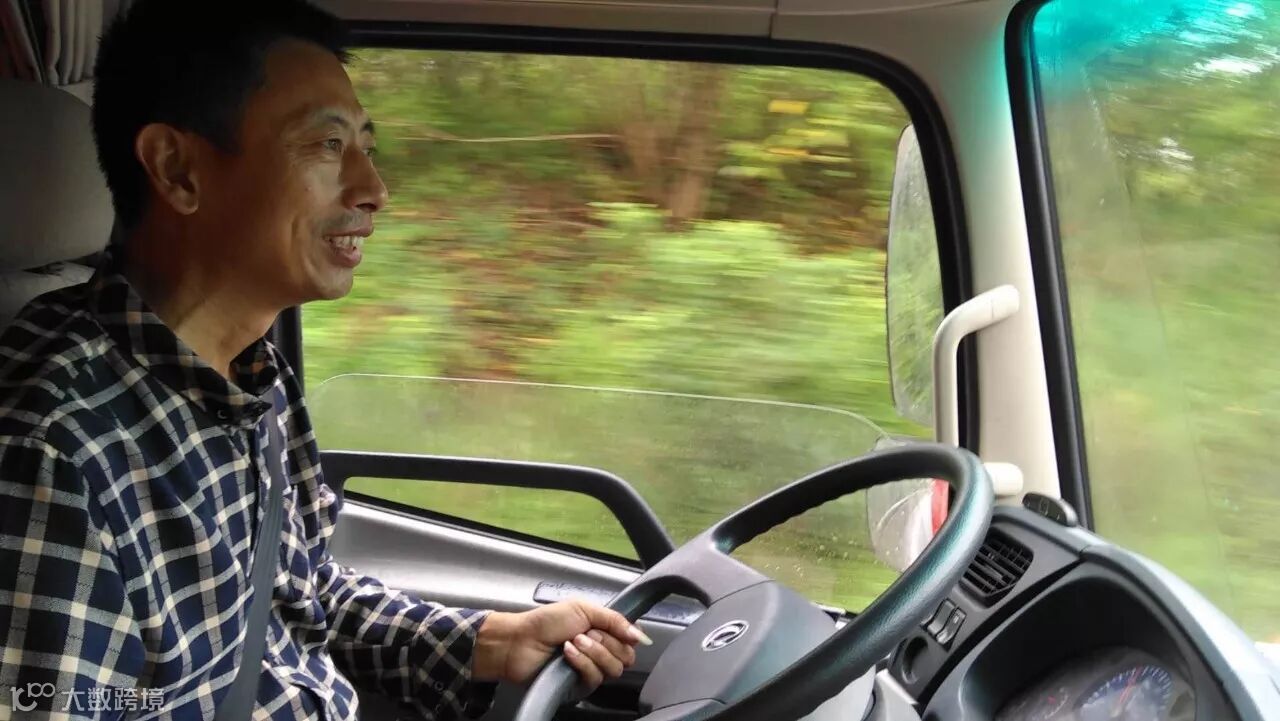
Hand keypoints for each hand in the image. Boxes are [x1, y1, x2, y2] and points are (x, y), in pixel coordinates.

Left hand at [472, 599, 652, 693]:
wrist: (520, 640)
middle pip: (626, 657)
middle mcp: (601, 652)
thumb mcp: (583, 608)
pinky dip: (581, 662)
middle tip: (586, 632)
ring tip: (573, 641)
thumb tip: (639, 634)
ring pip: (613, 669)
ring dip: (593, 652)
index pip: (632, 640)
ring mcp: (590, 670)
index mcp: (603, 632)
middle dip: (606, 642)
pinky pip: (594, 678)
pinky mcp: (579, 686)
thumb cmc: (546, 622)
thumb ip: (614, 619)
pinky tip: (567, 653)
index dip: (626, 635)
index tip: (614, 628)